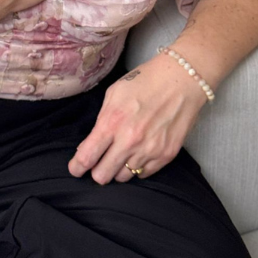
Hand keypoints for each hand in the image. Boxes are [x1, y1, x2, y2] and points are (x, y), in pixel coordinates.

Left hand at [67, 52, 208, 184]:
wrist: (182, 79)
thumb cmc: (145, 82)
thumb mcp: (114, 93)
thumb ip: (101, 120)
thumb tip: (89, 145)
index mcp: (112, 122)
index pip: (87, 157)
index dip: (76, 167)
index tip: (75, 169)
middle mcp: (130, 141)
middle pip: (102, 176)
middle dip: (97, 171)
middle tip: (99, 162)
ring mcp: (149, 150)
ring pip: (123, 177)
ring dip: (118, 168)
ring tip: (123, 152)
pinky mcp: (166, 156)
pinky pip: (143, 174)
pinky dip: (138, 167)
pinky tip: (139, 151)